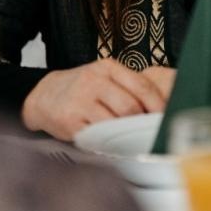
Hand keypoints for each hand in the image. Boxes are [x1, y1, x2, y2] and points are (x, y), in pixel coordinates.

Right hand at [22, 59, 169, 141]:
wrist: (44, 95)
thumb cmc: (82, 89)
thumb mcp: (105, 77)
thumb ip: (129, 88)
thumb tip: (160, 110)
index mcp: (108, 68)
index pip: (142, 86)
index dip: (158, 105)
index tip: (166, 117)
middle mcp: (94, 81)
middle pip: (130, 107)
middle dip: (141, 123)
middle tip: (147, 133)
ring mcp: (81, 101)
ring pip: (114, 123)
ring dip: (125, 135)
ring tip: (128, 139)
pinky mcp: (70, 121)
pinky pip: (97, 136)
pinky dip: (107, 142)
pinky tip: (109, 142)